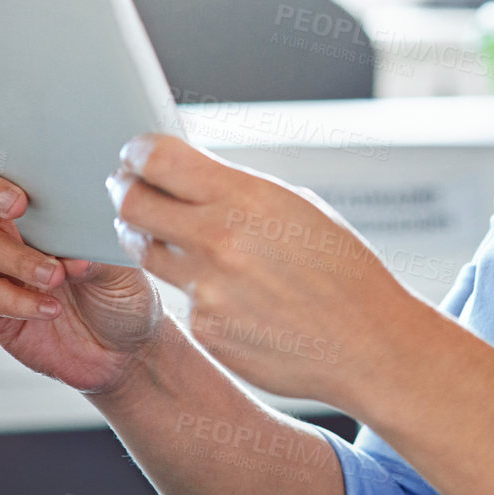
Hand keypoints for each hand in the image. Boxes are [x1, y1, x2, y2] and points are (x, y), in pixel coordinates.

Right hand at [0, 168, 164, 394]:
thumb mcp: (124, 268)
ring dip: (21, 260)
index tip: (23, 186)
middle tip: (19, 208)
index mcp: (50, 212)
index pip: (16, 175)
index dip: (4, 170)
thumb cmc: (125, 296)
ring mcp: (5, 269)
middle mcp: (19, 234)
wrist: (126, 350)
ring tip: (57, 276)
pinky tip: (51, 308)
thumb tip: (72, 252)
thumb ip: (96, 251)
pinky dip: (18, 300)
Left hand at [106, 134, 406, 400]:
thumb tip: (188, 176)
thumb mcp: (299, 208)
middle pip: (130, 204)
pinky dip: (197, 290)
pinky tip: (234, 295)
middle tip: (128, 190)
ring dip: (148, 239)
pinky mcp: (205, 329)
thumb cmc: (344, 272)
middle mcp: (218, 240)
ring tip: (170, 237)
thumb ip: (238, 191)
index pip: (158, 158)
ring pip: (145, 252)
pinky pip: (181, 298)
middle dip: (124, 191)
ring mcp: (207, 289)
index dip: (138, 152)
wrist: (369, 342)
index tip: (136, 155)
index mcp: (246, 198)